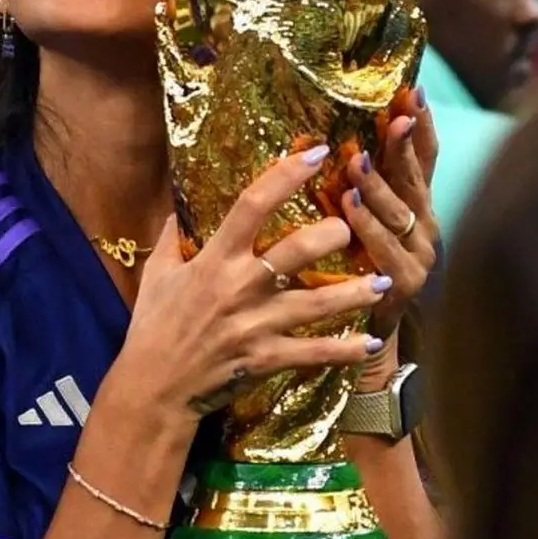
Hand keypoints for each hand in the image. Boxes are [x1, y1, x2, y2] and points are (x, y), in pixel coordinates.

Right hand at [114, 148, 390, 434]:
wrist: (153, 386)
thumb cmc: (154, 325)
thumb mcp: (158, 273)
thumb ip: (173, 235)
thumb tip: (182, 200)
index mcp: (214, 259)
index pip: (252, 204)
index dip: (287, 175)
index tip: (317, 153)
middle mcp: (240, 286)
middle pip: (298, 250)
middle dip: (333, 234)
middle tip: (353, 228)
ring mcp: (256, 324)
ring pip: (317, 303)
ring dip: (355, 292)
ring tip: (384, 281)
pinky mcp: (266, 359)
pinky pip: (313, 353)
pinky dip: (345, 350)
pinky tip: (371, 344)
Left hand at [342, 91, 437, 339]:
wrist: (370, 333)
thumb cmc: (360, 269)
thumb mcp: (364, 220)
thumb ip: (361, 183)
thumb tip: (339, 135)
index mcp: (416, 205)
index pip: (425, 157)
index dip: (421, 125)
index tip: (412, 91)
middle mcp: (425, 225)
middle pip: (417, 178)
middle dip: (406, 147)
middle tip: (395, 118)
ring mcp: (420, 255)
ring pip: (402, 214)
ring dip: (381, 187)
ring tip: (359, 162)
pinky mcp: (406, 284)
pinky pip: (387, 253)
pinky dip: (369, 231)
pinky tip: (351, 213)